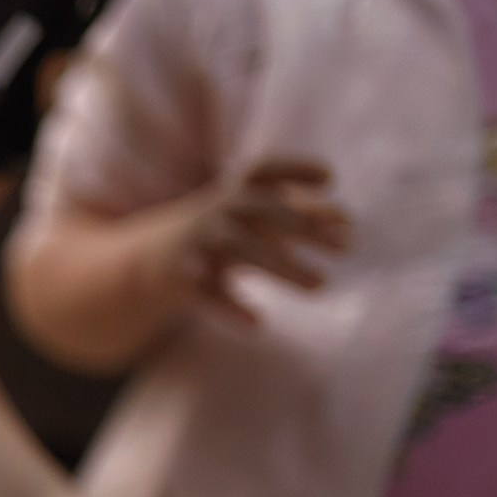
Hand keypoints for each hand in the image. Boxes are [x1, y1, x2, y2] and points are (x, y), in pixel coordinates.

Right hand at [167, 158, 349, 327]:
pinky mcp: (184, 278)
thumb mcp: (253, 221)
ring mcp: (199, 243)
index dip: (294, 169)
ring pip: (243, 250)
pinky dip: (232, 308)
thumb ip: (297, 217)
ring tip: (321, 285)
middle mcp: (217, 212)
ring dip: (284, 267)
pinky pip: (210, 292)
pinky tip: (258, 326)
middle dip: (304, 226)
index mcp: (236, 193)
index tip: (329, 179)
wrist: (148, 261)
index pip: (264, 171)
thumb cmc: (218, 233)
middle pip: (264, 211)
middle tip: (347, 248)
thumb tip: (348, 222)